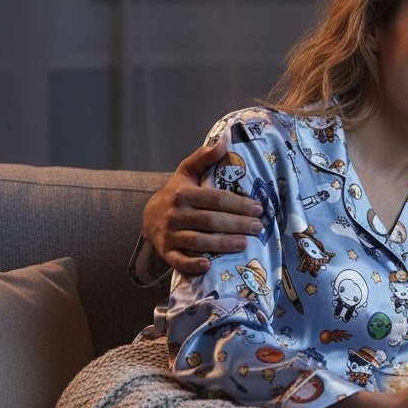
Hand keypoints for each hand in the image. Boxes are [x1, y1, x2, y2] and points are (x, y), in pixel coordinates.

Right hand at [142, 142, 263, 275]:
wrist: (148, 217)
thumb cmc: (177, 193)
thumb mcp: (186, 172)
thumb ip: (204, 157)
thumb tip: (224, 141)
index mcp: (183, 194)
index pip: (215, 199)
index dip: (238, 204)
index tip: (258, 208)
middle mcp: (175, 214)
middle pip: (210, 220)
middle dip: (236, 224)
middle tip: (258, 227)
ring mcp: (169, 234)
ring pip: (197, 241)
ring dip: (221, 244)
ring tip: (244, 244)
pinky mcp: (166, 252)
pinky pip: (178, 261)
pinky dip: (192, 264)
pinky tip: (208, 266)